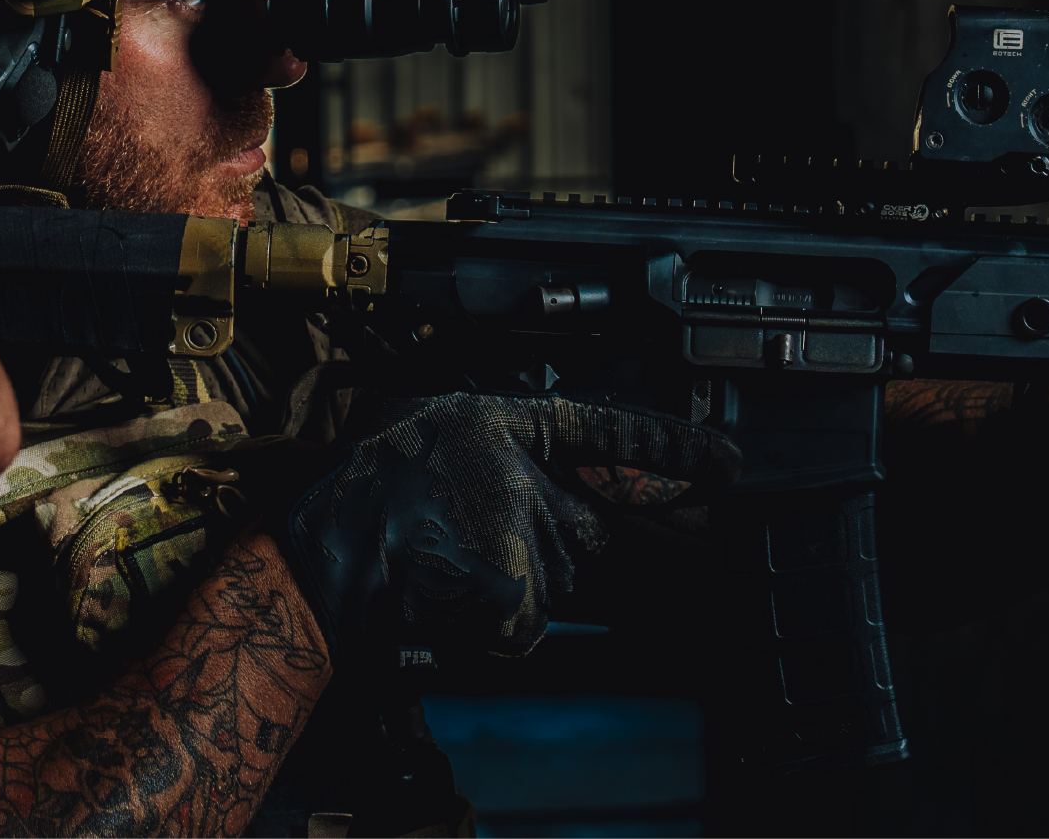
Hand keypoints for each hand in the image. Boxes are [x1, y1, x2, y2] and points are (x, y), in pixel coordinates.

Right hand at [283, 392, 739, 661]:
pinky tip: (450, 603)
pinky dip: (496, 626)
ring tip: (446, 573)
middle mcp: (514, 472)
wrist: (320, 561)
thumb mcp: (423, 441)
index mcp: (490, 423)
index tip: (729, 461)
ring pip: (554, 579)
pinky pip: (530, 621)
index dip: (670, 443)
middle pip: (580, 527)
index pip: (603, 426)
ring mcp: (515, 532)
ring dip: (515, 587)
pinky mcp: (515, 591)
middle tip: (473, 547)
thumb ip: (493, 455)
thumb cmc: (361, 501)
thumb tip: (544, 485)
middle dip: (548, 548)